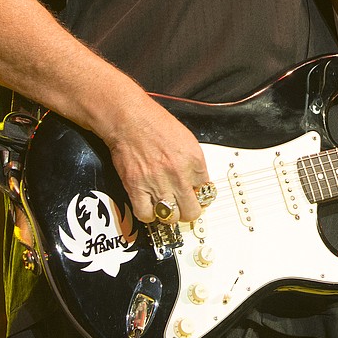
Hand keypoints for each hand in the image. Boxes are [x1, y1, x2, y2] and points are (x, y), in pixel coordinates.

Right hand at [102, 96, 210, 225]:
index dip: (200, 195)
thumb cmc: (155, 124)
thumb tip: (197, 183)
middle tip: (184, 207)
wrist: (130, 120)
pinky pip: (146, 215)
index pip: (206, 191)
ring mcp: (158, 183)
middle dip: (189, 211)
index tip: (195, 196)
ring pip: (170, 217)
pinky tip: (149, 206)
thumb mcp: (186, 140)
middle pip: (192, 211)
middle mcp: (179, 174)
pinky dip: (148, 215)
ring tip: (166, 207)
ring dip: (169, 215)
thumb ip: (194, 163)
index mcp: (194, 160)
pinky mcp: (136, 188)